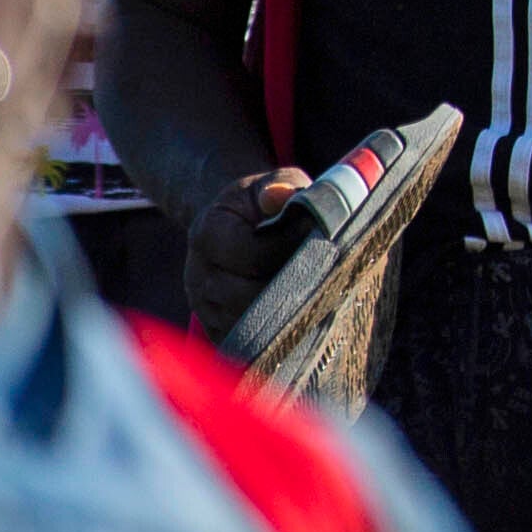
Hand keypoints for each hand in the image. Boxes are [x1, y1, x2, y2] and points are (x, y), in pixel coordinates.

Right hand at [183, 165, 315, 335]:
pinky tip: (308, 320)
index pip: (253, 253)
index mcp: (208, 233)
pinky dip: (280, 336)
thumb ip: (282, 185)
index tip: (329, 241)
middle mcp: (198, 275)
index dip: (293, 248)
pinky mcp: (219, 332)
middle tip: (333, 278)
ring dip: (291, 315)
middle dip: (295, 288)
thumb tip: (283, 196)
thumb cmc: (264, 204)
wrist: (238, 226)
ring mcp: (206, 308)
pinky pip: (250, 347)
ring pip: (252, 326)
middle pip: (250, 296)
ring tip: (324, 297)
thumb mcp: (273, 184)